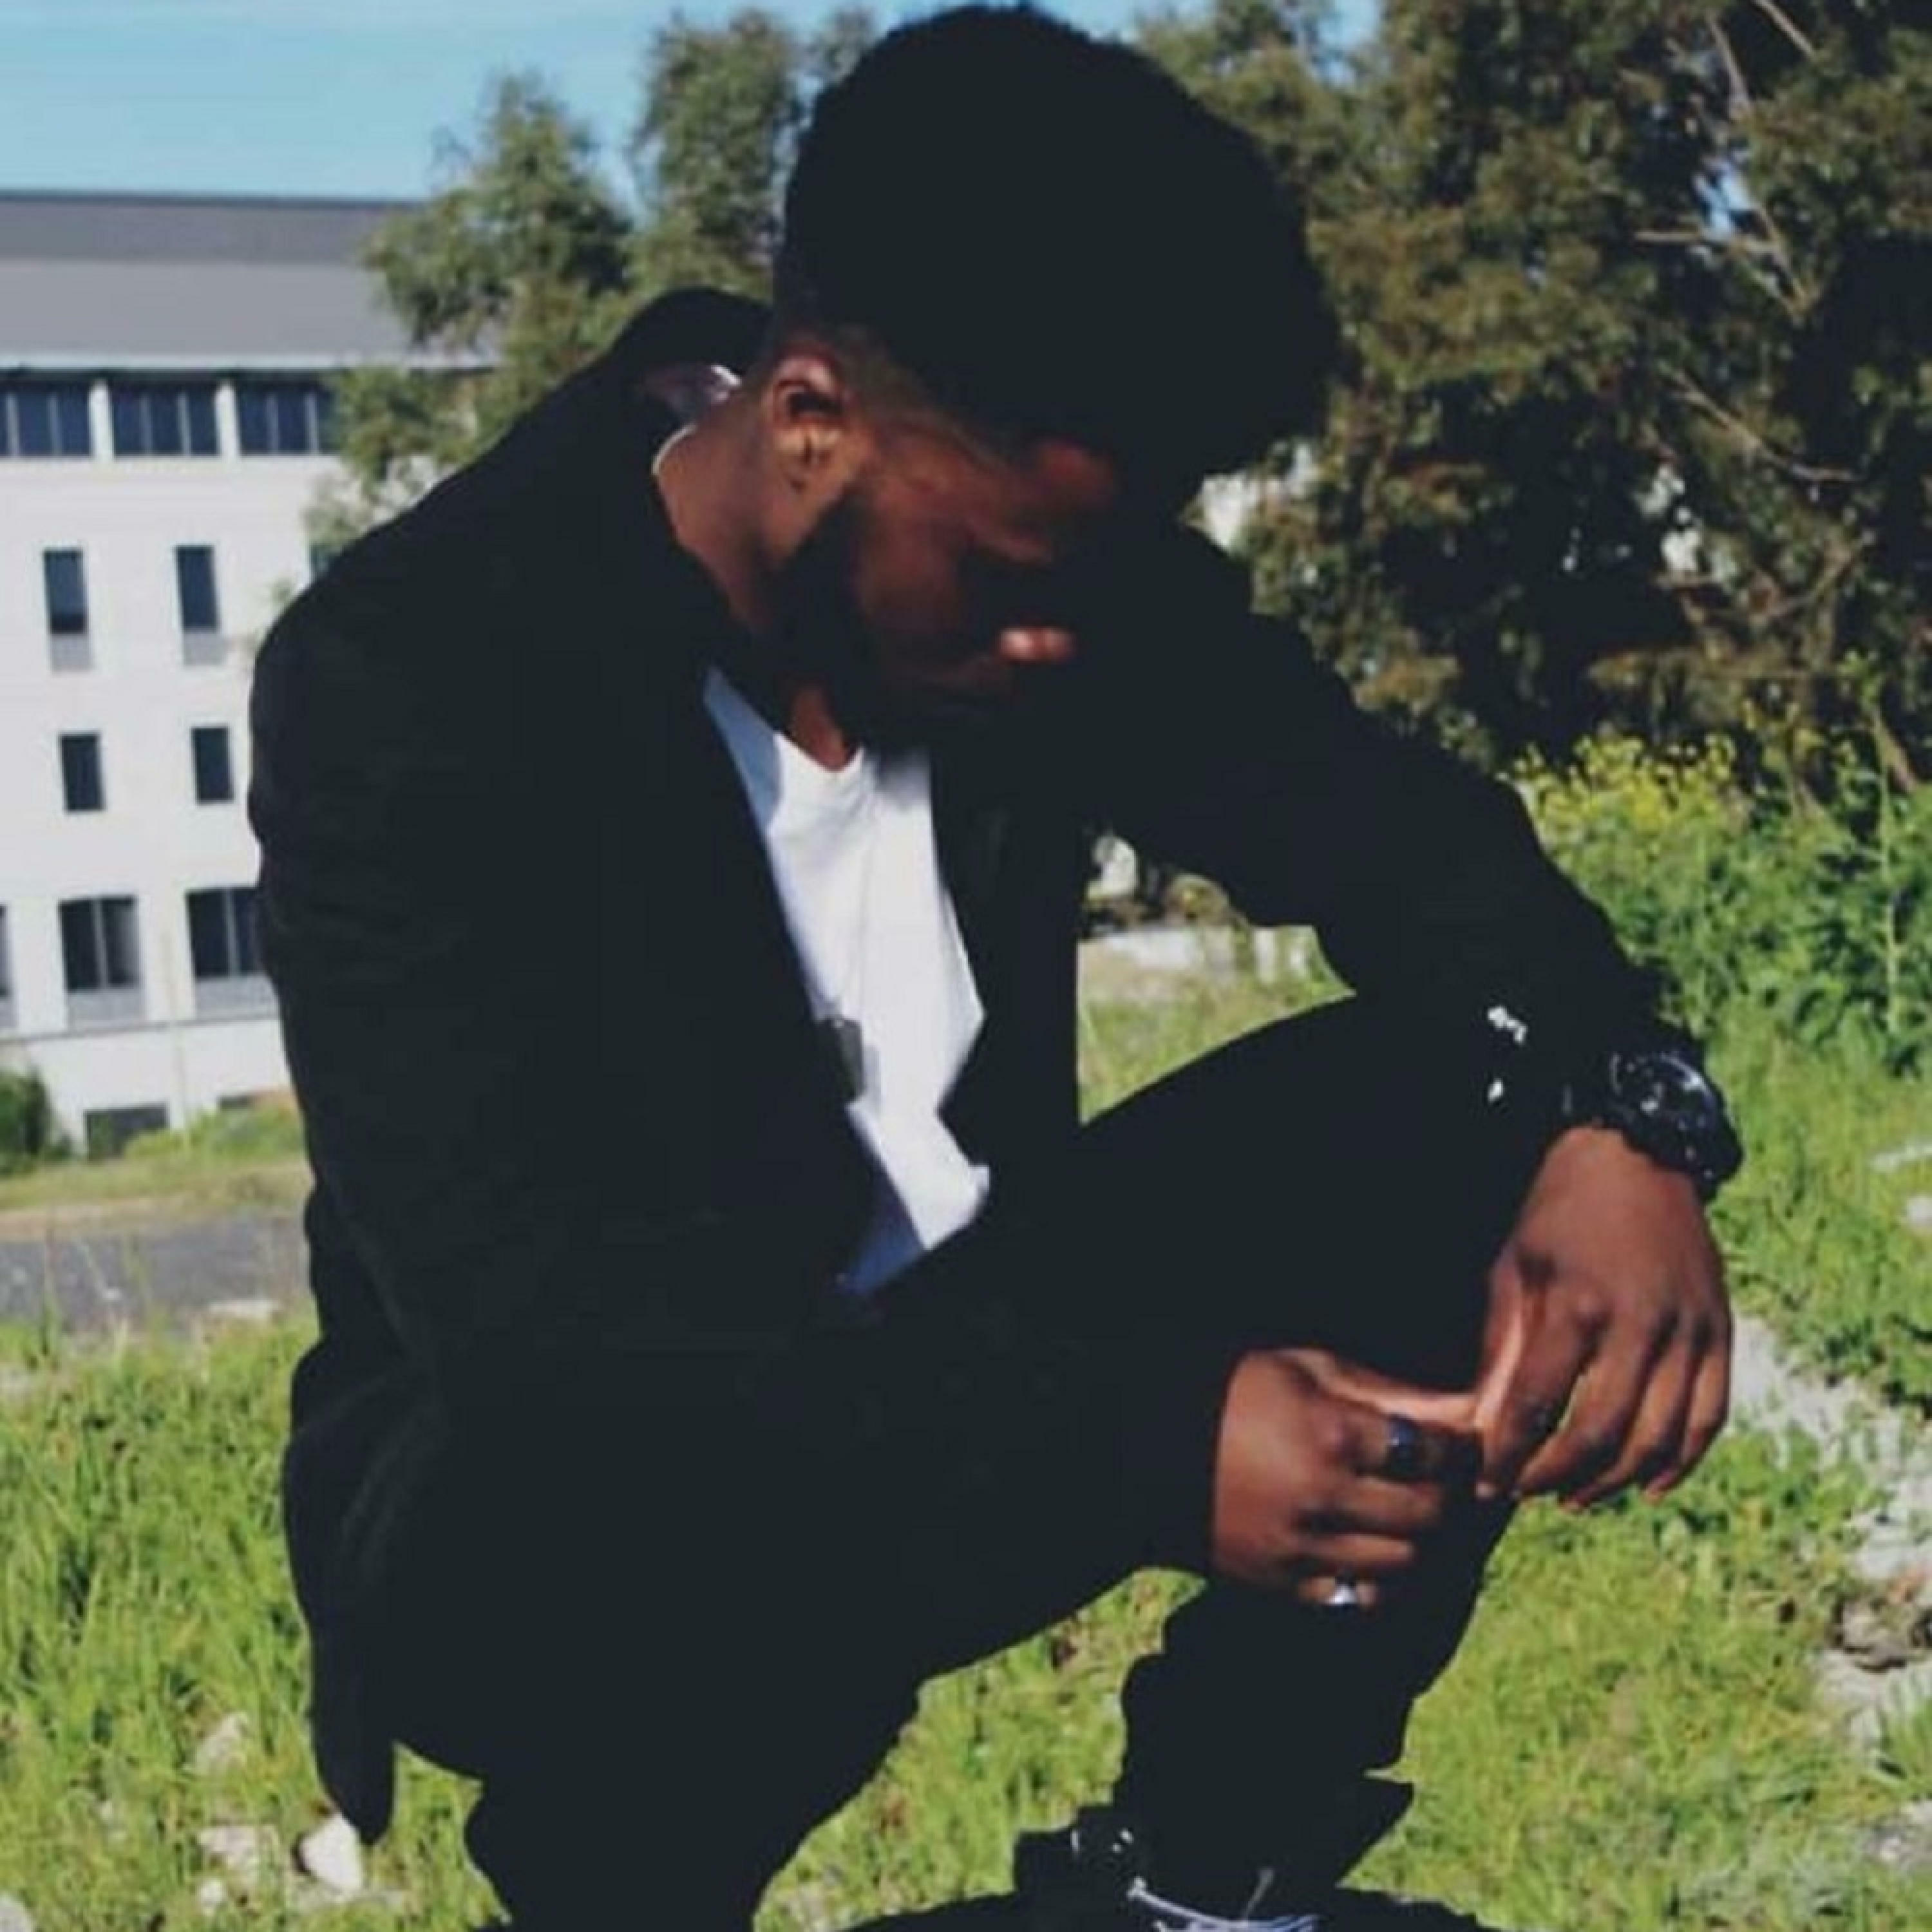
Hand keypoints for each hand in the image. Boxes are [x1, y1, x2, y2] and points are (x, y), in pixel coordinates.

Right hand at [1213, 1348, 1479, 1602]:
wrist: (1122, 1445)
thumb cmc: (1211, 1386)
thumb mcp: (1295, 1364)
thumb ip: (1376, 1386)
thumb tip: (1450, 1404)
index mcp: (1331, 1434)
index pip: (1434, 1453)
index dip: (1460, 1447)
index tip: (1460, 1440)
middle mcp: (1325, 1498)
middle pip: (1431, 1514)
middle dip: (1453, 1496)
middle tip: (1449, 1479)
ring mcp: (1302, 1549)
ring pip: (1407, 1565)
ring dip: (1426, 1542)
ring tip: (1420, 1515)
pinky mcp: (1279, 1585)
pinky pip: (1359, 1599)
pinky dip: (1384, 1579)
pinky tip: (1379, 1551)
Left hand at [1472, 1126, 1730, 1507]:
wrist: (1635, 1154)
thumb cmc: (1557, 1211)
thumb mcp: (1512, 1269)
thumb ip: (1501, 1351)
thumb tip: (1481, 1426)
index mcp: (1577, 1305)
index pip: (1538, 1406)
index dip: (1508, 1455)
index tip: (1485, 1483)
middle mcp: (1640, 1324)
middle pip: (1599, 1435)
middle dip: (1556, 1477)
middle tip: (1526, 1492)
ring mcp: (1689, 1331)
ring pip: (1657, 1439)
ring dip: (1614, 1481)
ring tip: (1574, 1495)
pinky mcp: (1721, 1333)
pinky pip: (1709, 1418)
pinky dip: (1679, 1462)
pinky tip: (1647, 1485)